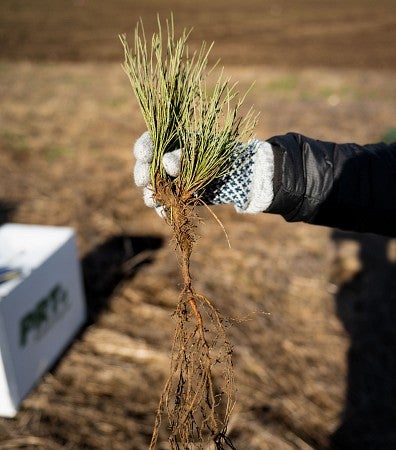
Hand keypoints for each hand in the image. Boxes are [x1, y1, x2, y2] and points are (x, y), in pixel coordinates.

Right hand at [133, 131, 273, 214]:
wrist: (240, 176)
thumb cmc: (223, 154)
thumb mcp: (203, 150)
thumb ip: (184, 156)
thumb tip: (166, 164)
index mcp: (172, 142)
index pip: (151, 141)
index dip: (143, 148)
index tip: (144, 156)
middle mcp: (167, 161)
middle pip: (146, 166)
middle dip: (142, 173)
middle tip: (143, 181)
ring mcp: (172, 181)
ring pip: (153, 187)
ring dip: (150, 194)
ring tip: (152, 201)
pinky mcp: (178, 197)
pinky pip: (166, 204)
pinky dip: (163, 209)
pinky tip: (164, 213)